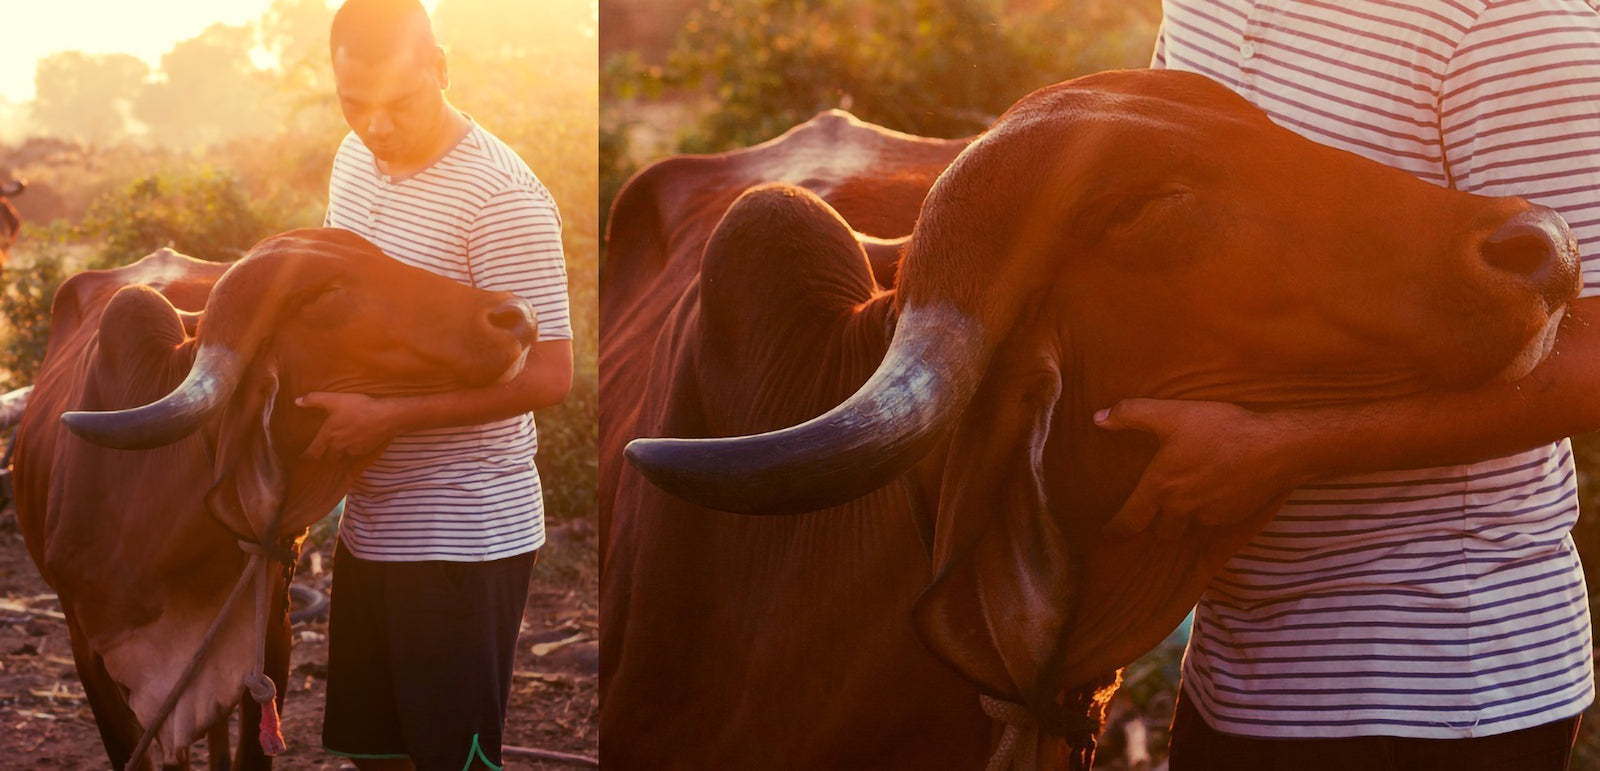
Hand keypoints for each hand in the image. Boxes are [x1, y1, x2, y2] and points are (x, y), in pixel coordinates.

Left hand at [296, 392, 398, 458]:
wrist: (385, 417)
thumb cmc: (358, 407)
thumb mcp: (334, 399)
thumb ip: (314, 399)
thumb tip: (297, 401)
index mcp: (328, 436)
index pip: (313, 452)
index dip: (306, 456)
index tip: (302, 457)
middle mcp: (338, 446)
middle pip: (328, 457)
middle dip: (325, 454)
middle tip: (323, 449)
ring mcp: (352, 450)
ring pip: (342, 455)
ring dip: (339, 452)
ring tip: (340, 446)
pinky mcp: (364, 450)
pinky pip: (354, 453)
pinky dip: (352, 448)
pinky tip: (356, 440)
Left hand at [1095, 398, 1311, 539]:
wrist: (1275, 448)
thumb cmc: (1220, 428)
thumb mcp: (1171, 414)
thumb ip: (1131, 414)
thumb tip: (1097, 418)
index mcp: (1160, 487)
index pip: (1130, 520)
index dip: (1116, 530)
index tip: (1108, 536)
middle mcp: (1181, 509)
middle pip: (1161, 530)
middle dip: (1155, 524)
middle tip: (1153, 515)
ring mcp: (1209, 516)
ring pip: (1188, 527)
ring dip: (1183, 520)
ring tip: (1185, 505)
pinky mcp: (1233, 517)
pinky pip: (1212, 521)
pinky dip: (1208, 512)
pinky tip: (1215, 493)